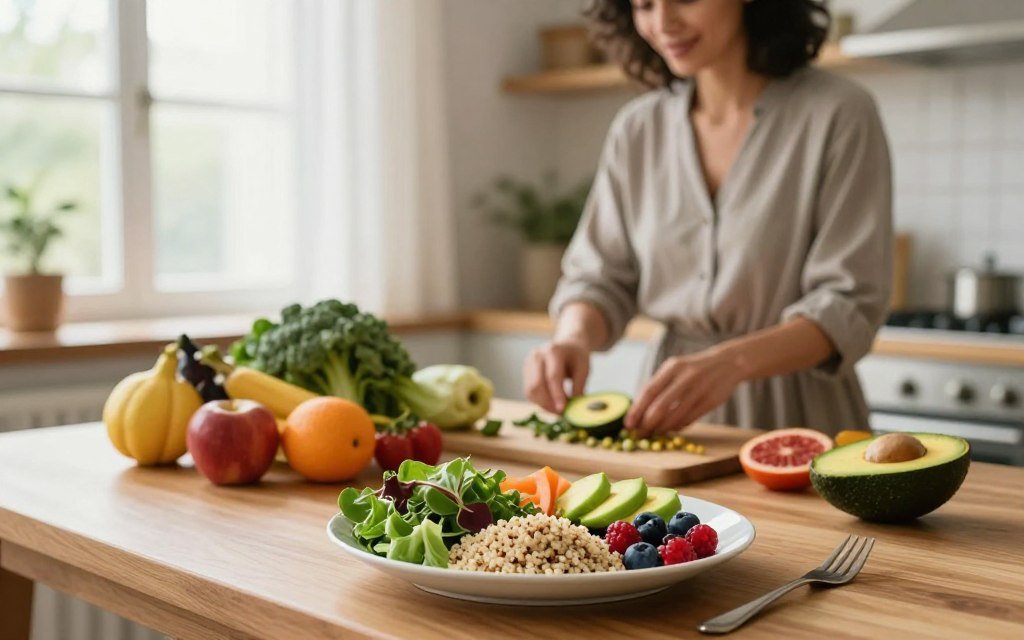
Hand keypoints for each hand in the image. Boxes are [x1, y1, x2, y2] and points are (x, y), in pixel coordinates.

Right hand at [524, 341, 590, 413]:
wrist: (566, 346)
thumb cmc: (576, 357)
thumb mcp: (584, 368)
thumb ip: (579, 386)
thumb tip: (574, 408)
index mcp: (554, 351)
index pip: (553, 376)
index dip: (557, 395)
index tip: (562, 410)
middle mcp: (537, 355)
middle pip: (536, 385)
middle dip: (547, 403)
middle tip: (560, 414)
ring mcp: (528, 363)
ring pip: (530, 391)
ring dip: (543, 405)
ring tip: (557, 410)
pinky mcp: (525, 372)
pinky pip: (528, 392)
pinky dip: (539, 401)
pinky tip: (550, 404)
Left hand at [625, 349, 743, 437]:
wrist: (727, 363)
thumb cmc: (692, 369)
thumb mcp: (675, 368)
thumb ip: (658, 386)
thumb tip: (637, 410)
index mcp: (672, 367)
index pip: (649, 391)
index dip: (636, 411)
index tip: (628, 425)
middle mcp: (686, 377)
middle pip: (660, 407)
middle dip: (647, 424)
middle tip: (639, 434)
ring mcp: (700, 390)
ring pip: (675, 416)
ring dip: (662, 428)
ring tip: (654, 432)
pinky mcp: (711, 401)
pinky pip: (689, 419)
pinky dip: (677, 427)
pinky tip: (671, 428)